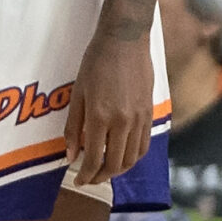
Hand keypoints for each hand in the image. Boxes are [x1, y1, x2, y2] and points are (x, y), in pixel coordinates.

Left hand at [65, 31, 155, 186]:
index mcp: (100, 116)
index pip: (94, 158)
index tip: (78, 180)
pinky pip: (144, 144)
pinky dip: (133, 157)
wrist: (125, 40)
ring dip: (118, 170)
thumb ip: (73, 127)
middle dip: (100, 177)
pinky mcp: (150, 112)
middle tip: (89, 179)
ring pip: (132, 158)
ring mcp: (140, 118)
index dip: (85, 175)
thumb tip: (71, 156)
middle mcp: (123, 121)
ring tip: (105, 171)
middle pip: (115, 164)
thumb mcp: (77, 94)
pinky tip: (123, 156)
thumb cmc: (96, 63)